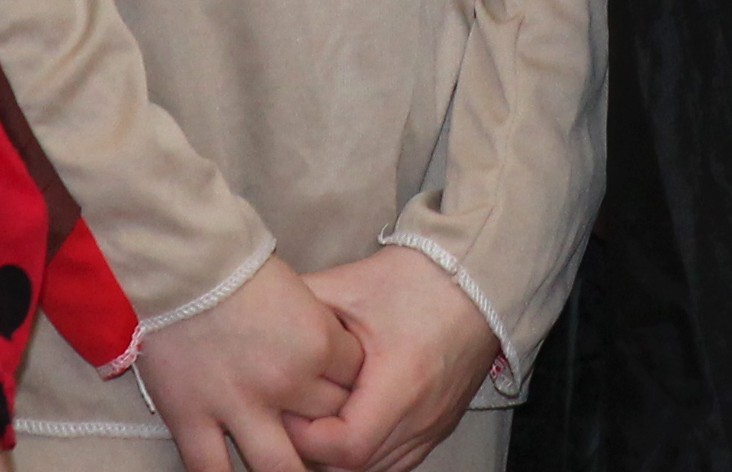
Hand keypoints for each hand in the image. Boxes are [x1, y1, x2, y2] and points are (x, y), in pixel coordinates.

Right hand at [143, 254, 362, 471]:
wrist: (175, 260)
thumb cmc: (236, 264)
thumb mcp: (297, 289)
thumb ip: (316, 329)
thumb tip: (329, 357)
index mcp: (316, 343)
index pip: (354, 380)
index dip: (349, 379)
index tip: (338, 378)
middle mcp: (284, 381)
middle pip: (326, 425)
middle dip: (326, 424)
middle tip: (315, 420)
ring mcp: (236, 405)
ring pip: (279, 468)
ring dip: (291, 468)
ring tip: (291, 465)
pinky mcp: (191, 417)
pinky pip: (212, 470)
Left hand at [281, 247, 501, 471]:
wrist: (477, 278)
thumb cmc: (417, 280)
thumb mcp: (352, 285)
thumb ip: (303, 302)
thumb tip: (253, 309)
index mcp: (402, 383)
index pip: (346, 446)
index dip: (306, 438)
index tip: (288, 409)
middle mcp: (422, 417)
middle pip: (356, 468)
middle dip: (316, 452)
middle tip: (292, 419)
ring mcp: (433, 428)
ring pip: (376, 470)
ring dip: (340, 459)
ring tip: (315, 424)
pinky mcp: (439, 428)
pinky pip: (395, 462)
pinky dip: (367, 456)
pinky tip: (346, 431)